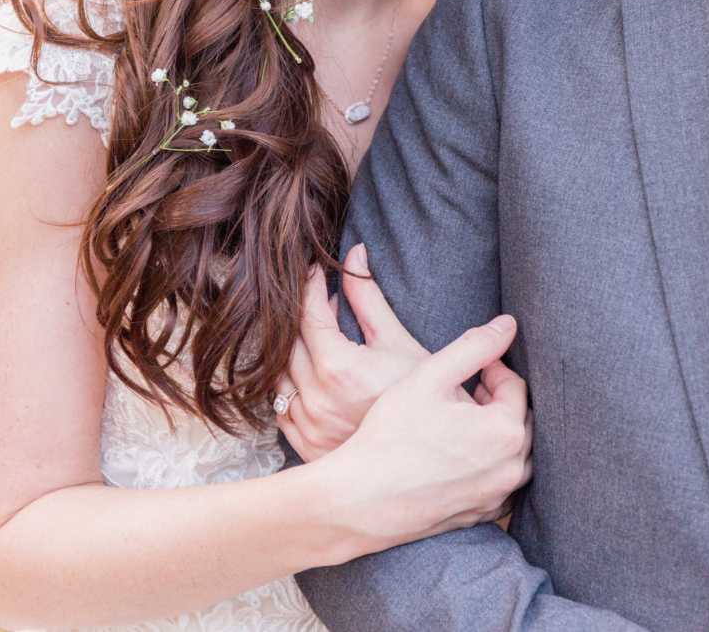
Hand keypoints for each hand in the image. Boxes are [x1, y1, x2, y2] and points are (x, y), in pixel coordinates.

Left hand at [277, 244, 426, 461]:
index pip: (307, 314)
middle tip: (318, 300)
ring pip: (278, 375)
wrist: (430, 454)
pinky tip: (311, 375)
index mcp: (338, 368)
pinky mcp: (306, 447)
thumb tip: (355, 254)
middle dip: (301, 315)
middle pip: (288, 342)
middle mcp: (316, 399)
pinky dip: (290, 387)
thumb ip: (368, 295)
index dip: (309, 286)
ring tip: (316, 337)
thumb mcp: (398, 340)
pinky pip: (281, 409)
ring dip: (292, 351)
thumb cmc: (423, 397)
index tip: (315, 271)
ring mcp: (308, 427)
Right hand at [339, 312, 533, 551]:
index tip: (468, 368)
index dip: (493, 368)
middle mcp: (510, 469)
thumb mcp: (432, 376)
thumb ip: (475, 346)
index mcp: (505, 431)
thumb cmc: (393, 434)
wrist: (362, 499)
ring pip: (514, 453)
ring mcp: (495, 497)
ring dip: (496, 430)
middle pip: (520, 420)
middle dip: (498, 399)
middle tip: (466, 389)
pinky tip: (457, 452)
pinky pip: (498, 482)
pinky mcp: (479, 515)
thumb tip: (509, 324)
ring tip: (461, 418)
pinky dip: (489, 463)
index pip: (516, 386)